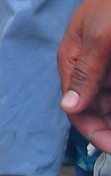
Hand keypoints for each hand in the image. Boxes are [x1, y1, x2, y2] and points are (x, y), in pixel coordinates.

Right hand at [59, 0, 110, 141]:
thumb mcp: (98, 40)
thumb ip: (85, 74)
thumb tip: (68, 107)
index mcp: (72, 66)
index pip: (77, 111)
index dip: (96, 134)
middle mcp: (87, 72)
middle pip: (95, 113)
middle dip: (110, 128)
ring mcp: (104, 71)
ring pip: (109, 105)